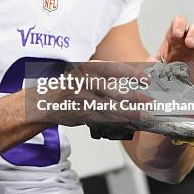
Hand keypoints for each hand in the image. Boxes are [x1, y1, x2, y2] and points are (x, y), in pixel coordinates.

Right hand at [26, 60, 149, 126]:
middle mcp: (85, 82)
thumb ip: (102, 76)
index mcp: (87, 69)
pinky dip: (116, 122)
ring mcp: (82, 99)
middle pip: (115, 90)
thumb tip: (127, 80)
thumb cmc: (67, 87)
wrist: (44, 101)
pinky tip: (127, 124)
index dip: (132, 73)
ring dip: (129, 113)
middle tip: (150, 101)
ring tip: (143, 116)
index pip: (113, 68)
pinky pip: (102, 119)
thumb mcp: (83, 73)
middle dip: (135, 97)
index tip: (146, 78)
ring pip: (111, 107)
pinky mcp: (81, 114)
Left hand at [150, 15, 193, 88]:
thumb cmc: (167, 69)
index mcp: (175, 37)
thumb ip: (151, 62)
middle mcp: (189, 41)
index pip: (179, 22)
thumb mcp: (155, 65)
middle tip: (190, 43)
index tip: (178, 33)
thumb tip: (151, 62)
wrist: (176, 85)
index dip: (179, 24)